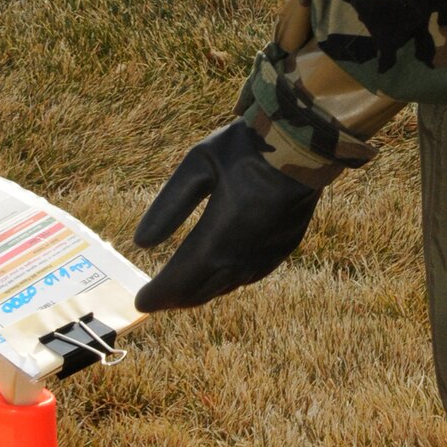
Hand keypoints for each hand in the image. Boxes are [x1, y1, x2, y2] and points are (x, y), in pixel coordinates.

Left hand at [133, 120, 321, 310]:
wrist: (306, 144)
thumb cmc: (247, 149)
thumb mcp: (197, 166)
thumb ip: (169, 206)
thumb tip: (140, 243)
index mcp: (218, 239)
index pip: (180, 280)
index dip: (158, 294)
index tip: (140, 302)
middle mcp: (242, 257)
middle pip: (201, 290)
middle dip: (175, 298)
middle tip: (155, 301)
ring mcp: (266, 255)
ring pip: (225, 286)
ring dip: (201, 291)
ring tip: (181, 292)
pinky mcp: (284, 248)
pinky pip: (249, 276)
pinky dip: (226, 281)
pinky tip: (220, 274)